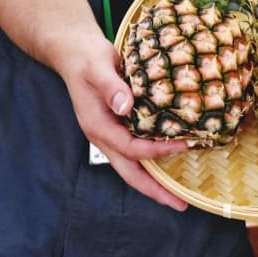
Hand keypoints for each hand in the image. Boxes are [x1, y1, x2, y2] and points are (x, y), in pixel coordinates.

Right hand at [60, 32, 190, 210]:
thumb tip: (125, 106)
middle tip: (180, 204)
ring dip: (154, 179)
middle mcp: (104, 136)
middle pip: (130, 172)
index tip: (182, 145)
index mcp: (98, 126)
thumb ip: (111, 87)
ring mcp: (110, 133)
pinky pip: (136, 149)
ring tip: (178, 193)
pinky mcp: (117, 126)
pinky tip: (170, 157)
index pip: (131, 148)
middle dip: (154, 190)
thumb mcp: (98, 67)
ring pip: (132, 165)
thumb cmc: (87, 58)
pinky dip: (153, 158)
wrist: (75, 53)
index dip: (156, 151)